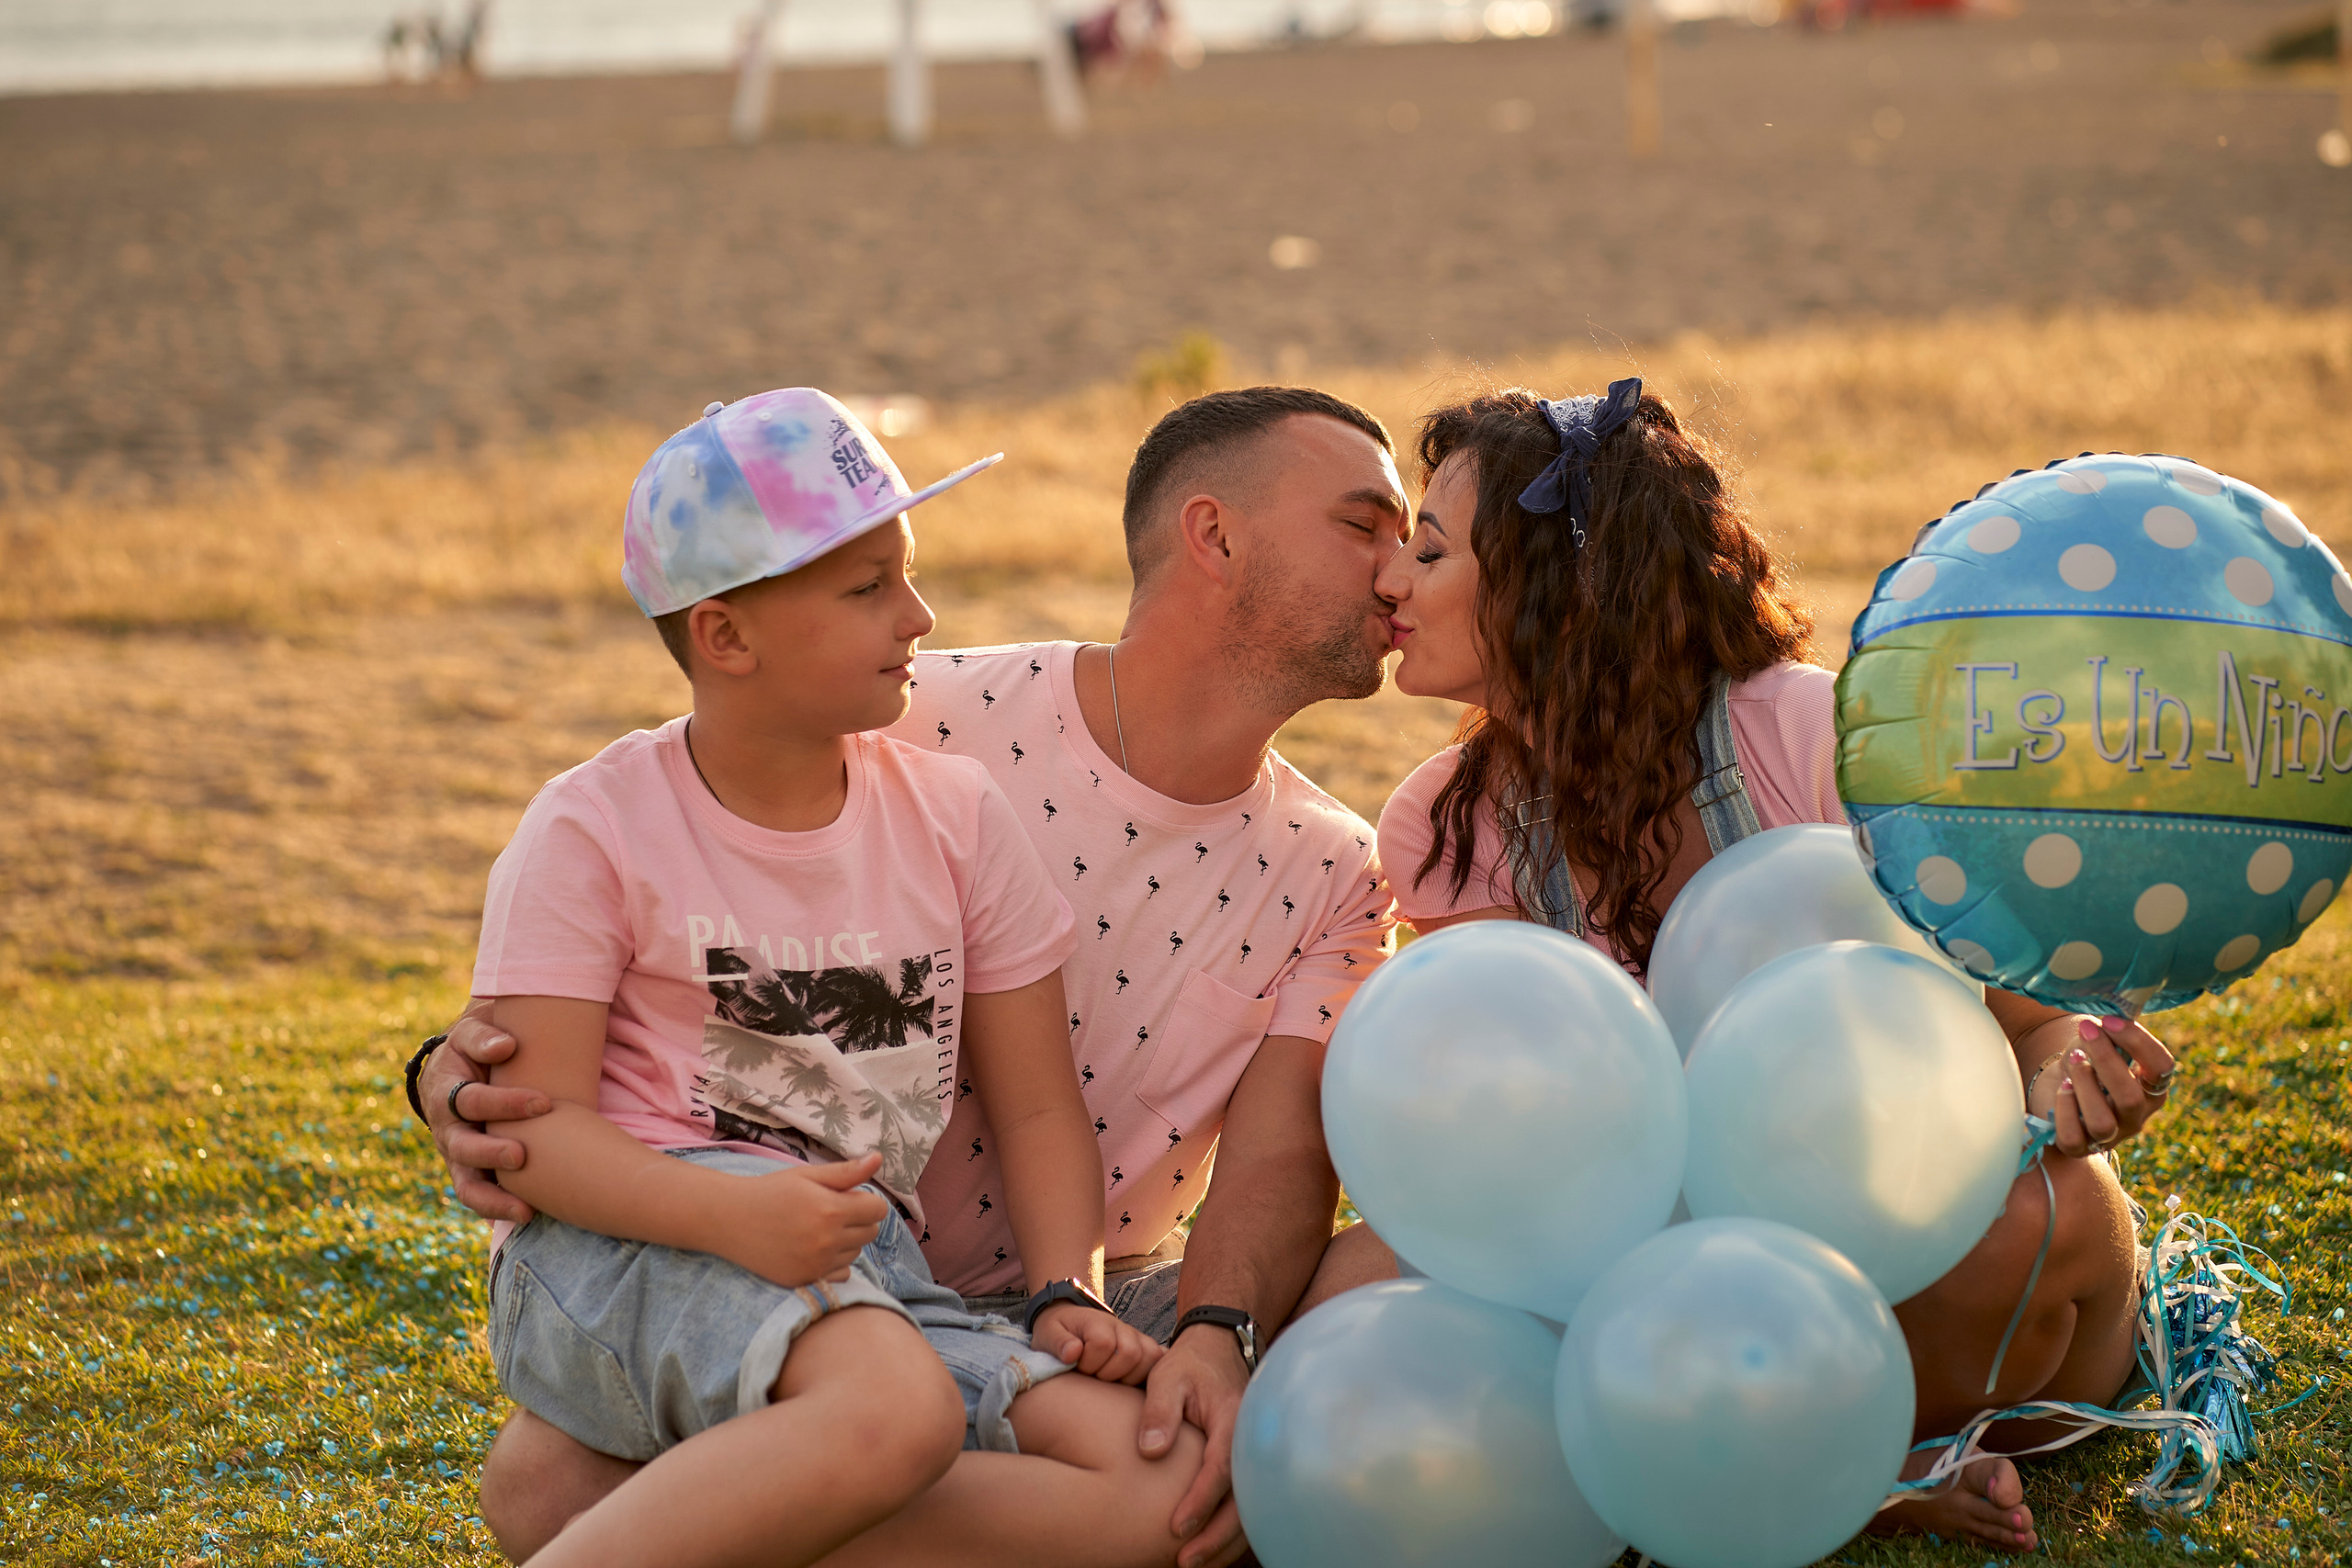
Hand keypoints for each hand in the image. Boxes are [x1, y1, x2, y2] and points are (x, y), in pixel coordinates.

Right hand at [425, 1003, 552, 1222]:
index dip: (504, 1103)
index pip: (470, 1099)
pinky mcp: (469, 1170)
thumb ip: (485, 1036)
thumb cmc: (477, 1046)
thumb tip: (507, 1046)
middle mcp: (446, 1126)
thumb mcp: (473, 1031)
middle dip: (491, 1153)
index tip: (543, 1103)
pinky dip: (496, 1210)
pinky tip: (526, 1217)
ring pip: (465, 1184)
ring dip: (493, 1199)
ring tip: (525, 1210)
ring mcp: (456, 1153)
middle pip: (462, 1146)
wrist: (464, 1064)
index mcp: (444, 1089)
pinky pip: (478, 1196)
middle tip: (521, 1156)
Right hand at [723, 1153, 889, 1287]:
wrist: (730, 1219)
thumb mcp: (807, 1175)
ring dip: (846, 1241)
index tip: (847, 1196)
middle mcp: (827, 1241)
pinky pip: (840, 1274)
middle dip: (858, 1219)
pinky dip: (834, 1263)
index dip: (866, 1200)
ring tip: (817, 1229)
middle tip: (830, 1211)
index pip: (878, 1210)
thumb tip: (879, 1159)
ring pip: (856, 1253)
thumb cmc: (770, 1191)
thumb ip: (846, 1172)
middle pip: (870, 1232)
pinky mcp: (805, 1280)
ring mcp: (816, 1264)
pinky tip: (813, 1249)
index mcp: (831, 1209)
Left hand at [1032, 1302, 1162, 1384]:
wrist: (1070, 1323)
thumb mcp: (1048, 1334)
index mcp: (1097, 1321)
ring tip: (1111, 1381)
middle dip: (1109, 1373)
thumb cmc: (1058, 1332)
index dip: (1089, 1363)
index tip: (1077, 1368)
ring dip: (1130, 1377)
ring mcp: (1137, 1337)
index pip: (1103, 1344)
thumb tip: (1073, 1353)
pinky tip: (1134, 1384)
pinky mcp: (1146, 1348)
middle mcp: (1121, 1327)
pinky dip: (1150, 1374)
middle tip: (1095, 1377)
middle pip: (1130, 1353)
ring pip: (1150, 1358)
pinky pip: (1159, 1361)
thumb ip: (1058, 1342)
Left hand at [1140, 1323, 1250, 1567]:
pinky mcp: (1252, 1464)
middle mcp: (1252, 1441)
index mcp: (1234, 1419)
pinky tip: (1210, 1547)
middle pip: (1244, 1499)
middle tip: (1186, 1561)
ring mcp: (1256, 1454)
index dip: (1201, 1501)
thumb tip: (1150, 1451)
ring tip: (1196, 1563)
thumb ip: (1159, 1412)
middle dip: (1217, 1536)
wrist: (1219, 1349)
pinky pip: (1248, 1502)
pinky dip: (1232, 1530)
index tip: (1177, 1527)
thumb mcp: (1167, 1378)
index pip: (1221, 1468)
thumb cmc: (1190, 1365)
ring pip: (1251, 1508)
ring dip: (1226, 1541)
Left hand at [2044, 1015, 2175, 1158]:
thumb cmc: (2087, 1063)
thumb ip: (2109, 1035)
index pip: (2162, 1068)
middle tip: (2087, 1032)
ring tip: (2074, 1060)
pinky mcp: (2079, 1147)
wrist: (2060, 1089)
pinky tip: (2062, 1089)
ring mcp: (2109, 1136)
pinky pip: (2071, 1138)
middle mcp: (2136, 1116)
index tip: (2109, 1020)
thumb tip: (2108, 1022)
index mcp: (2152, 1088)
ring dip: (2084, 1085)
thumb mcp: (2100, 1044)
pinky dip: (2064, 1110)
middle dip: (2106, 1059)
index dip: (2138, 1041)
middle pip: (2130, 1098)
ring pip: (2102, 1122)